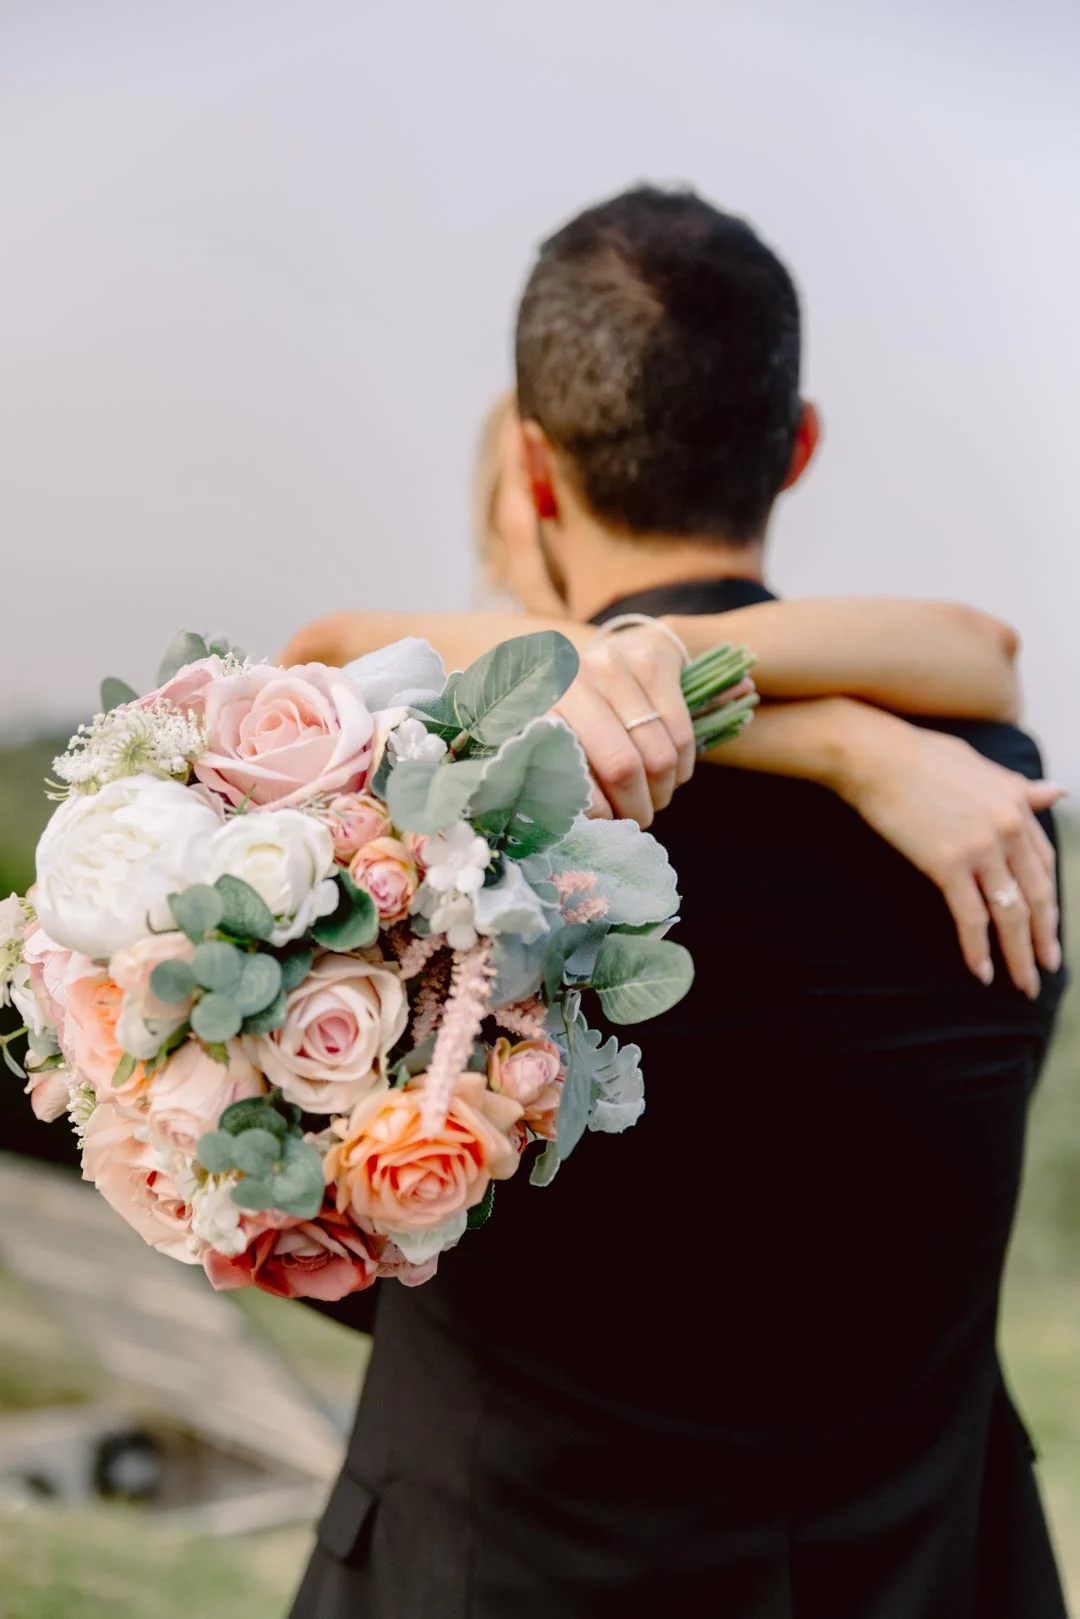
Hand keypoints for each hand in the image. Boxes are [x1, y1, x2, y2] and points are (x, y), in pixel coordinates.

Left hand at [553, 626, 696, 827]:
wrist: (597, 648)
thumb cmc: (567, 709)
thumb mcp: (546, 739)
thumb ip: (553, 775)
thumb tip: (578, 831)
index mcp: (539, 707)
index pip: (574, 776)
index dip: (596, 812)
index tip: (605, 827)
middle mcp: (573, 680)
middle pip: (622, 768)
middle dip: (636, 807)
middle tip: (636, 819)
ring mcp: (615, 666)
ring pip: (658, 756)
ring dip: (661, 791)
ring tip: (653, 798)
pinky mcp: (653, 662)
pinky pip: (681, 734)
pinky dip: (682, 767)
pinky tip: (671, 774)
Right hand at [838, 723, 1063, 995]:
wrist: (875, 756)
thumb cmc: (918, 755)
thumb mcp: (980, 767)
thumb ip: (1018, 788)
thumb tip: (1056, 792)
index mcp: (1017, 803)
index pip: (1045, 863)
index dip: (1049, 900)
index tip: (1049, 925)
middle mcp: (1009, 827)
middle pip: (1037, 896)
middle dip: (1045, 938)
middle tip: (1048, 967)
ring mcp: (981, 847)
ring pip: (1011, 914)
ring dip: (1020, 955)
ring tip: (1023, 982)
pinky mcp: (948, 865)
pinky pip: (971, 918)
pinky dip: (978, 950)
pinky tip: (982, 971)